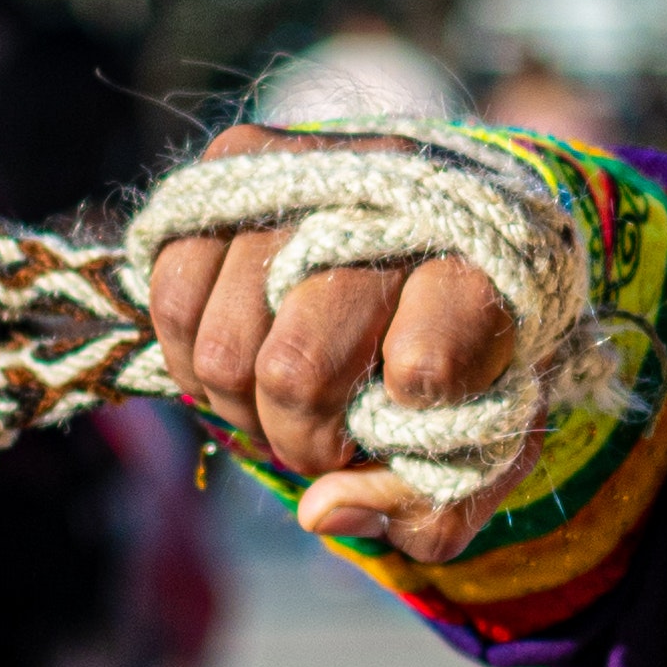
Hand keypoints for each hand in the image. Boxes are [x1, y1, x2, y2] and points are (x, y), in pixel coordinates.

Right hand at [140, 123, 518, 573]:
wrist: (466, 219)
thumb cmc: (476, 352)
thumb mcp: (492, 445)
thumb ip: (433, 507)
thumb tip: (318, 511)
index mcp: (488, 274)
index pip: (423, 372)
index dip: (394, 431)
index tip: (398, 432)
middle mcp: (398, 206)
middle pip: (300, 368)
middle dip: (301, 438)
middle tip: (325, 442)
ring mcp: (314, 173)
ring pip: (226, 341)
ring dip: (241, 404)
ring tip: (282, 401)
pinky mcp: (244, 156)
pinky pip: (174, 289)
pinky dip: (190, 352)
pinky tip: (238, 358)